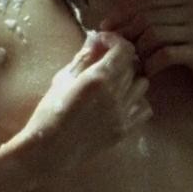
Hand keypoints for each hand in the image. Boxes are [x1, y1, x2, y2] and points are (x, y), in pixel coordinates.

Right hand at [23, 31, 151, 164]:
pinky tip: (119, 102)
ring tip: (113, 82)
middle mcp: (116, 94)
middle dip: (120, 59)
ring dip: (130, 79)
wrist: (48, 151)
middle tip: (104, 60)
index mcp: (98, 79)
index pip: (124, 49)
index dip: (115, 40)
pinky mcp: (125, 129)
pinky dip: (136, 100)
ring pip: (142, 84)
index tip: (103, 41)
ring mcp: (123, 114)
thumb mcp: (61, 80)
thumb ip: (83, 59)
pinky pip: (144, 107)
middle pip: (133, 65)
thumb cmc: (47, 113)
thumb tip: (96, 40)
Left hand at [99, 0, 192, 95]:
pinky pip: (165, 54)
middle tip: (112, 45)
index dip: (123, 10)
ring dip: (137, 49)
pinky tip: (147, 72)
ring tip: (131, 60)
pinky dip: (151, 64)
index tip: (107, 25)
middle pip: (146, 16)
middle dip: (124, 31)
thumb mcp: (188, 22)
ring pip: (153, 34)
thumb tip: (122, 12)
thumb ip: (164, 12)